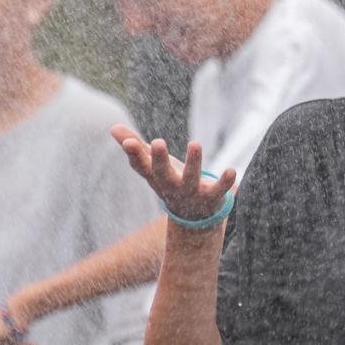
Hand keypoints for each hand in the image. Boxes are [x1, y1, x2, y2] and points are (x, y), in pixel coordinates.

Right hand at [110, 124, 236, 222]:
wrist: (194, 217)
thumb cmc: (172, 182)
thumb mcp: (154, 166)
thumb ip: (137, 147)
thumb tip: (112, 127)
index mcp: (156, 177)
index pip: (141, 166)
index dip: (134, 155)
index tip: (128, 142)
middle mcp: (171, 186)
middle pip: (162, 174)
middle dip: (159, 159)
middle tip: (157, 142)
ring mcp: (191, 192)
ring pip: (191, 178)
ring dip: (193, 163)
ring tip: (195, 144)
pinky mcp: (212, 197)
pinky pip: (219, 190)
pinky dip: (225, 182)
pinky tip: (232, 170)